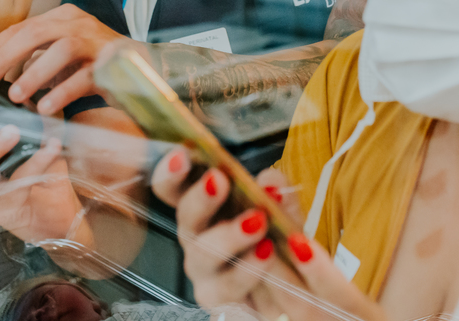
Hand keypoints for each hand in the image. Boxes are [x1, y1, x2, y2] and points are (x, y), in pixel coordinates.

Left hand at [0, 4, 131, 115]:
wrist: (147, 71)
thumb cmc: (96, 66)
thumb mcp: (61, 58)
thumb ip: (34, 60)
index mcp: (64, 17)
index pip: (22, 27)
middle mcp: (80, 24)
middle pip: (37, 31)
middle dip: (7, 55)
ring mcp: (97, 42)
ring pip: (61, 49)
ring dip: (34, 73)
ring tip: (15, 95)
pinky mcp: (112, 64)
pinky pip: (84, 76)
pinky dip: (62, 92)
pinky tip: (46, 107)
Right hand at [151, 149, 382, 320]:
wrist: (288, 283)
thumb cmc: (273, 236)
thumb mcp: (279, 209)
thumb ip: (276, 192)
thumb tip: (271, 181)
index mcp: (201, 209)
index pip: (171, 188)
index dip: (170, 172)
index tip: (182, 155)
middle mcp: (195, 240)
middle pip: (185, 220)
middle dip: (202, 199)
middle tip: (221, 181)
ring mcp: (204, 274)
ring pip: (205, 257)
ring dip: (230, 237)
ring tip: (259, 224)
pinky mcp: (220, 302)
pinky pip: (228, 292)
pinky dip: (248, 273)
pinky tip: (267, 256)